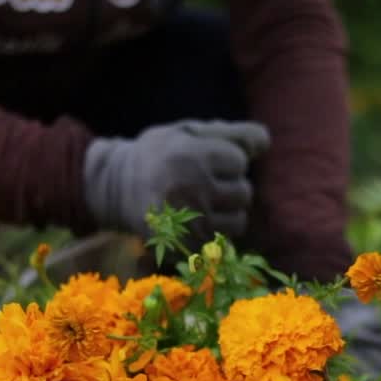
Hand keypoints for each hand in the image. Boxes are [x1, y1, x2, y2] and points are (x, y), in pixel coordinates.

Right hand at [82, 120, 269, 243]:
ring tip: (200, 202)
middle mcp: (191, 191)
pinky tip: (195, 220)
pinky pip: (224, 243)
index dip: (225, 158)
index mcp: (191, 157)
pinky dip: (215, 232)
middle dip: (228, 185)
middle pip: (244, 192)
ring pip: (239, 220)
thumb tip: (265, 142)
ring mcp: (189, 223)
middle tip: (199, 182)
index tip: (200, 158)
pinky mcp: (186, 248)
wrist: (114, 188)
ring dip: (226, 211)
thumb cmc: (159, 153)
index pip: (240, 161)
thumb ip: (231, 134)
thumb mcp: (188, 131)